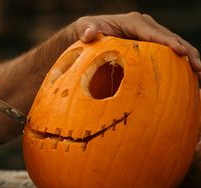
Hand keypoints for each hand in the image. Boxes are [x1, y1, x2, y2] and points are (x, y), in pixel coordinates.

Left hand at [67, 12, 200, 78]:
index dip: (167, 42)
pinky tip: (189, 80)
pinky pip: (168, 56)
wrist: (88, 35)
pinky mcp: (152, 48)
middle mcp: (146, 27)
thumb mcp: (84, 28)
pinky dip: (179, 66)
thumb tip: (89, 33)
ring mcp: (151, 37)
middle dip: (186, 52)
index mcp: (134, 22)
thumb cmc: (86, 31)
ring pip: (174, 46)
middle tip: (198, 68)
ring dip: (188, 60)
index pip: (153, 33)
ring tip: (199, 76)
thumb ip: (86, 30)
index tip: (180, 52)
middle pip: (171, 38)